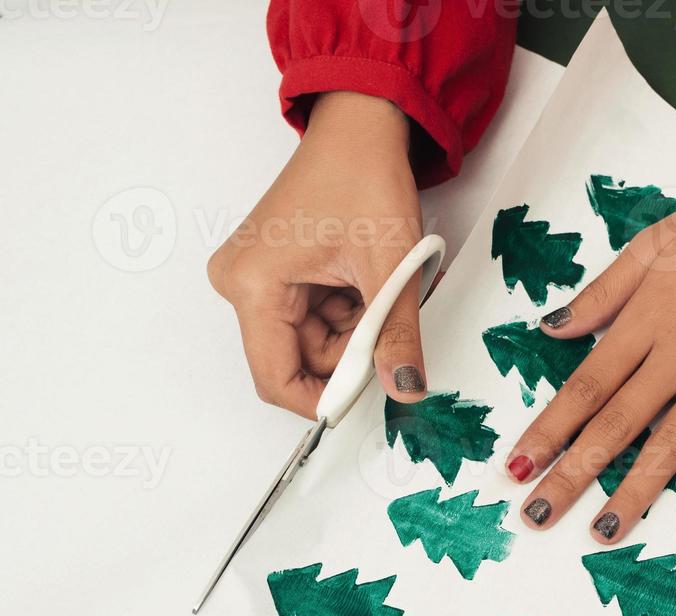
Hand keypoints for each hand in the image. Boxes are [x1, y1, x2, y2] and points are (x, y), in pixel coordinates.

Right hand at [207, 91, 425, 417]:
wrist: (362, 127)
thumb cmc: (364, 176)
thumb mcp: (390, 267)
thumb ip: (397, 336)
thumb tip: (405, 390)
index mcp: (253, 286)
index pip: (276, 378)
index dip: (325, 398)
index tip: (371, 395)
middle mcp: (241, 284)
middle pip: (300, 359)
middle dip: (353, 352)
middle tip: (392, 317)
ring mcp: (257, 279)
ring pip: (314, 341)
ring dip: (358, 329)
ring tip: (384, 287)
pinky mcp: (276, 273)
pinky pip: (316, 318)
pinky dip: (352, 312)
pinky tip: (371, 282)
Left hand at [505, 170, 675, 541]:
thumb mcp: (659, 240)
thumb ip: (605, 290)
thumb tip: (552, 326)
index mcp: (650, 317)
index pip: (587, 385)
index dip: (548, 429)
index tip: (517, 465)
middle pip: (617, 424)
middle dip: (572, 474)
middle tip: (537, 517)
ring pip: (674, 443)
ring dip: (636, 492)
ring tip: (604, 533)